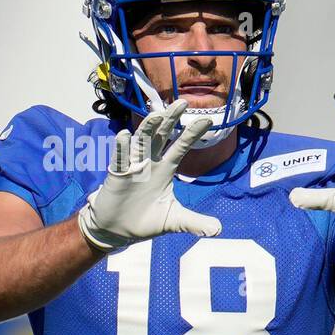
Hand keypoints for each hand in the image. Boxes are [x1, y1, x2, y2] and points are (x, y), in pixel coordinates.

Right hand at [77, 100, 222, 250]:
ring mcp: (133, 166)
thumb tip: (218, 230)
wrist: (117, 231)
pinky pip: (119, 158)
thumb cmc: (145, 220)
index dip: (192, 134)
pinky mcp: (117, 175)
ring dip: (148, 128)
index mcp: (165, 169)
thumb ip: (194, 222)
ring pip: (141, 142)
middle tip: (182, 103)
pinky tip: (124, 135)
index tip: (207, 121)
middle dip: (170, 120)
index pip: (180, 147)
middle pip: (161, 136)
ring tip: (156, 114)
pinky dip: (121, 147)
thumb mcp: (174, 221)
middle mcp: (150, 162)